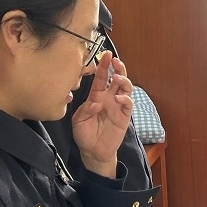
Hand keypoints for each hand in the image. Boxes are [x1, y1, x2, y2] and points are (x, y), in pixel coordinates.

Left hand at [72, 51, 133, 176]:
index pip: (101, 78)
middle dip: (117, 67)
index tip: (104, 54)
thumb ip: (85, 109)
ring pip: (125, 88)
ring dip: (123, 80)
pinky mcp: (124, 115)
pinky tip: (118, 98)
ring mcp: (118, 106)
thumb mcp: (78, 120)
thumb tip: (96, 102)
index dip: (103, 66)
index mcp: (97, 96)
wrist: (93, 151)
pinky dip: (125, 98)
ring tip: (117, 77)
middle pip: (117, 78)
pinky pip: (128, 104)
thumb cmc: (84, 134)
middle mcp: (109, 98)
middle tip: (114, 60)